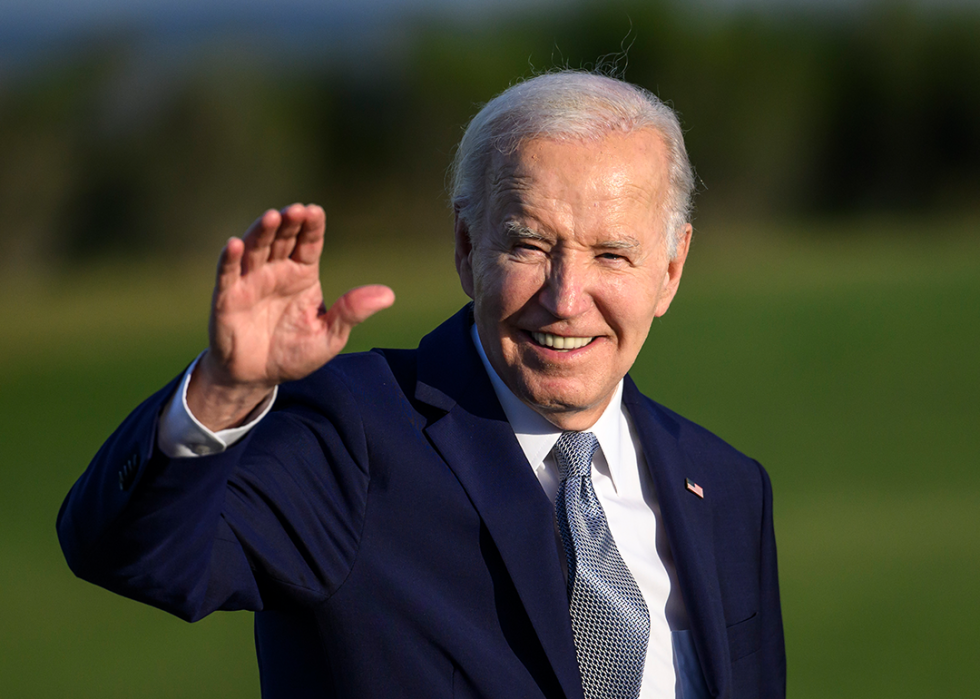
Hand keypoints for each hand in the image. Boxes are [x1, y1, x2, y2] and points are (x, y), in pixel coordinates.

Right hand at [187, 204, 394, 430]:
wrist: (257, 378)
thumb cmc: (293, 354)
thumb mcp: (330, 336)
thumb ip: (352, 312)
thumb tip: (389, 295)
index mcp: (303, 275)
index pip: (309, 243)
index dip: (312, 227)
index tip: (316, 211)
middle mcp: (276, 272)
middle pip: (282, 239)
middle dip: (289, 223)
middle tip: (296, 210)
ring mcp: (251, 282)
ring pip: (255, 249)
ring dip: (261, 232)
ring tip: (271, 217)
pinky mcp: (227, 297)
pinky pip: (227, 274)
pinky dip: (229, 258)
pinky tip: (235, 244)